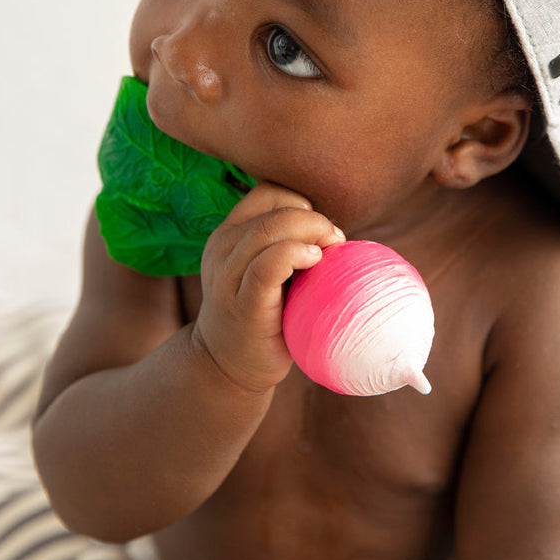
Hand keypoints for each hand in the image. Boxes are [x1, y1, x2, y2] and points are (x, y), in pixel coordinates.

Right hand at [192, 183, 344, 393]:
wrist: (226, 367)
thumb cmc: (262, 314)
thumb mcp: (265, 269)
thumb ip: (285, 244)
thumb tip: (335, 231)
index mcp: (229, 234)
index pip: (268, 193)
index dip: (301, 202)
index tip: (320, 230)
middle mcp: (222, 248)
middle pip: (275, 210)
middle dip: (315, 220)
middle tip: (336, 242)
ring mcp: (227, 276)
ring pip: (269, 231)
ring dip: (311, 233)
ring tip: (327, 253)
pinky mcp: (242, 304)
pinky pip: (267, 266)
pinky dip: (295, 254)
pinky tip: (314, 262)